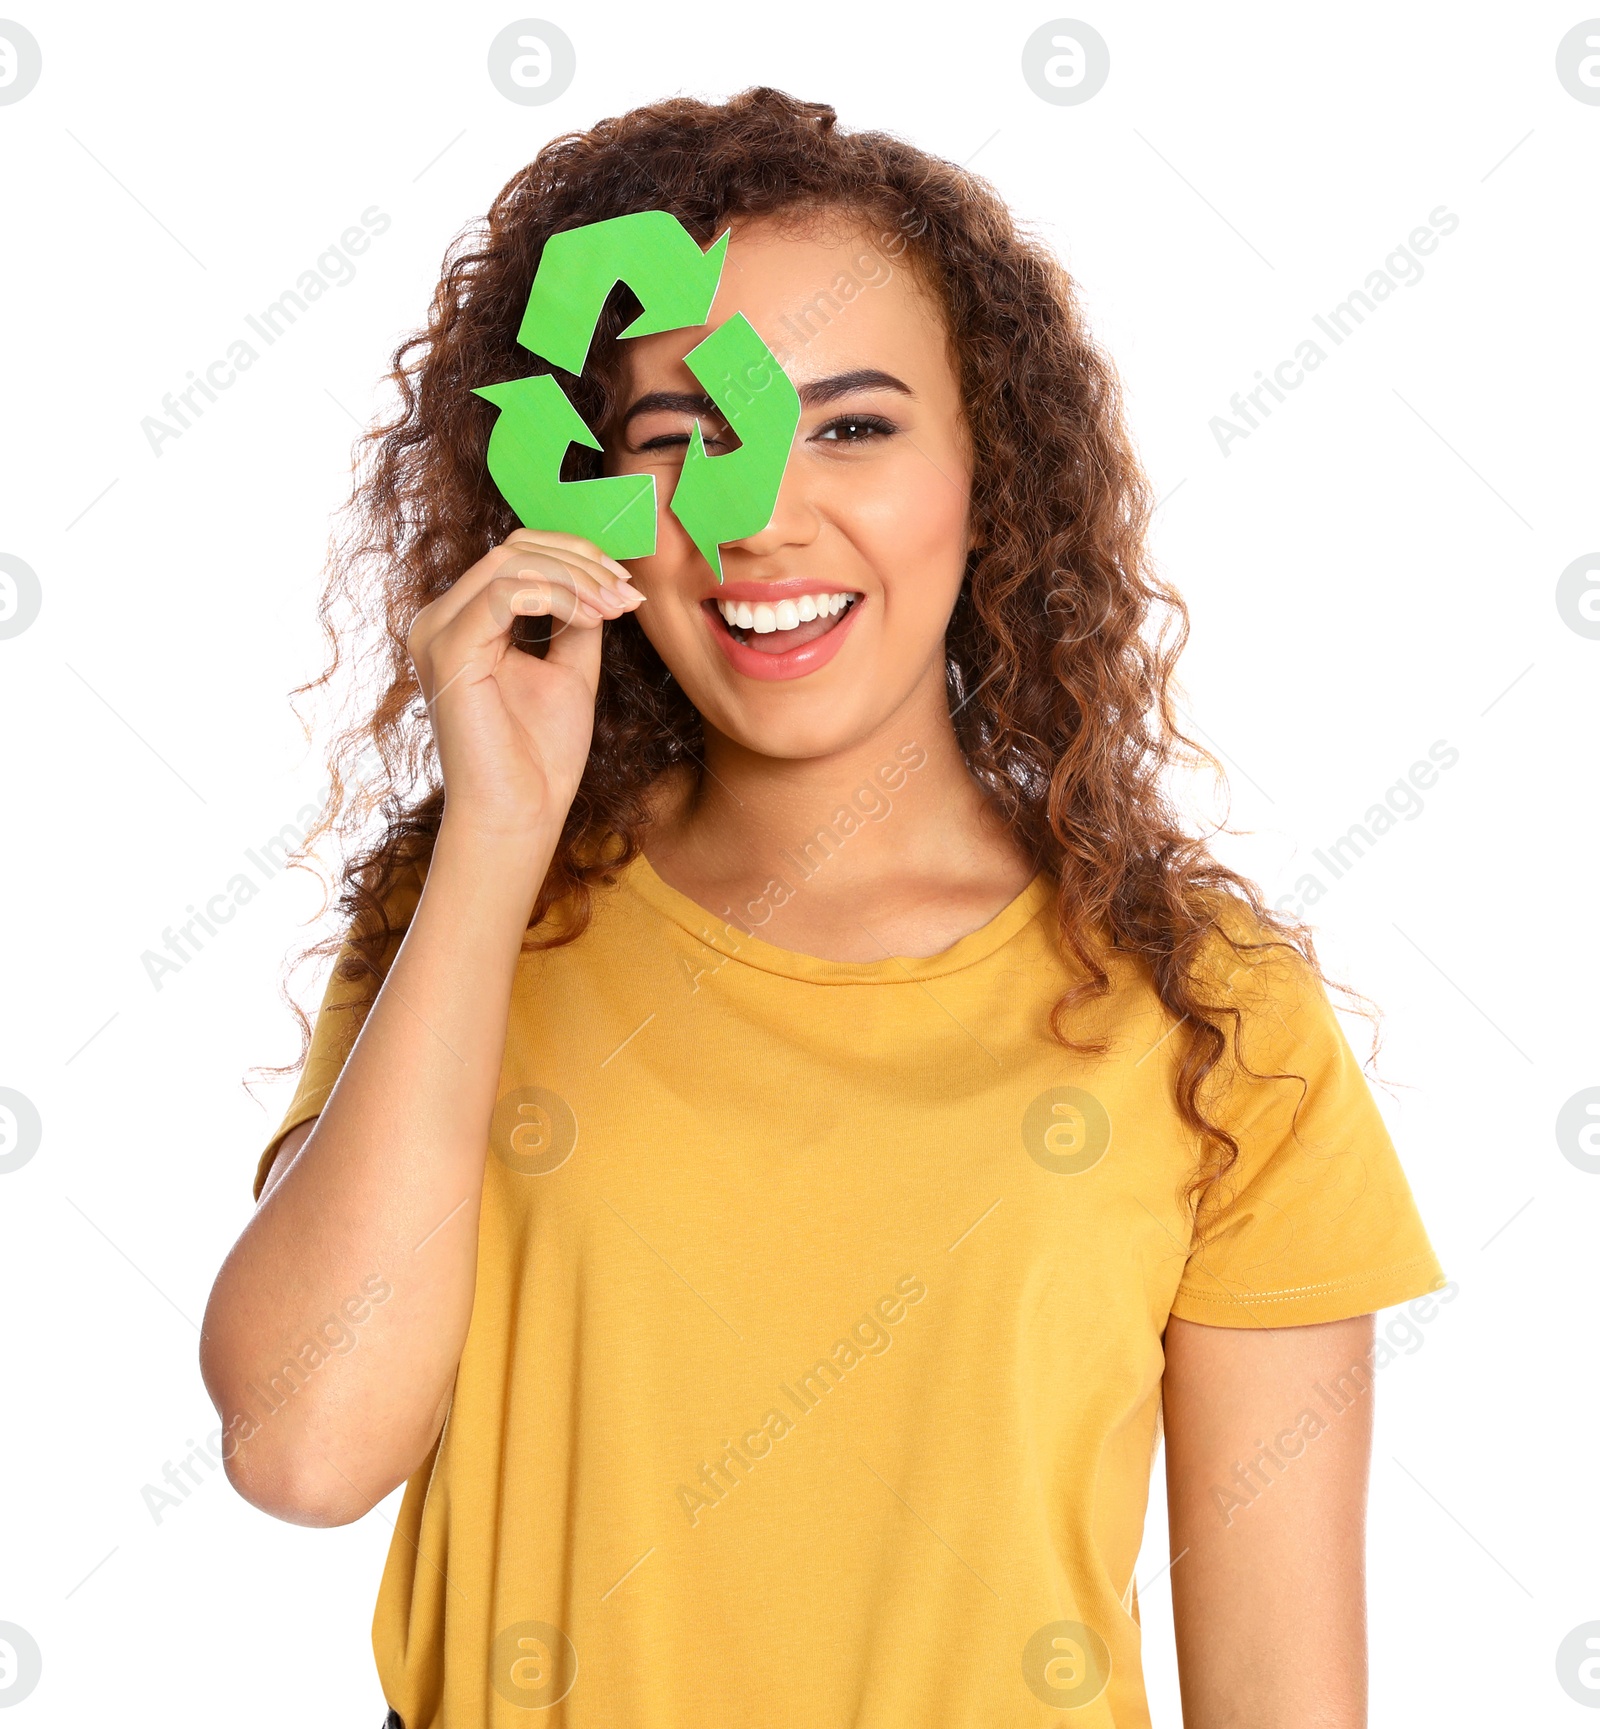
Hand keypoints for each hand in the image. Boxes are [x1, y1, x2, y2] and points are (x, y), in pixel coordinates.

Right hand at [405, 529, 643, 839]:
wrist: (520, 816)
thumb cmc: (539, 757)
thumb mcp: (569, 670)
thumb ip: (576, 620)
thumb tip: (600, 578)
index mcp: (464, 623)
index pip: (515, 556)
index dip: (576, 557)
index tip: (627, 587)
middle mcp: (440, 621)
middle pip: (512, 548)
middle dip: (581, 562)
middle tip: (627, 593)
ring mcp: (437, 633)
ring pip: (510, 563)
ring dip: (577, 579)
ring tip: (616, 609)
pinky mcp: (447, 651)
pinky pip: (504, 594)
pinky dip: (558, 598)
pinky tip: (592, 620)